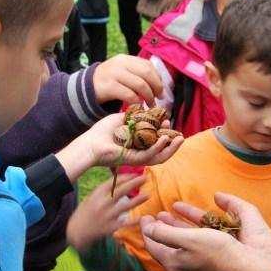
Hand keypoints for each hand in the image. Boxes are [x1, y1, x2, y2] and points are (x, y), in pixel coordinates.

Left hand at [55, 113, 182, 181]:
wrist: (89, 143)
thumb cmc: (101, 132)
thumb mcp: (121, 120)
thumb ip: (135, 116)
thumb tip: (146, 110)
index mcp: (137, 145)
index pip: (155, 142)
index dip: (164, 133)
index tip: (168, 121)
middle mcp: (138, 153)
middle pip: (161, 152)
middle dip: (173, 144)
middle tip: (181, 136)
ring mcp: (136, 158)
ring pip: (159, 157)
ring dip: (171, 149)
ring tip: (180, 139)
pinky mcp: (132, 160)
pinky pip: (148, 156)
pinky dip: (158, 148)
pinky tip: (165, 139)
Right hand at [67, 174, 148, 251]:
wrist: (75, 232)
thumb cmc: (83, 214)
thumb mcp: (90, 198)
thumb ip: (103, 192)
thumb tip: (118, 182)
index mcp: (96, 194)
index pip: (113, 182)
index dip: (126, 176)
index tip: (135, 173)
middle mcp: (102, 203)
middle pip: (121, 191)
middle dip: (134, 183)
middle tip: (145, 178)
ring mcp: (107, 216)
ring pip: (125, 206)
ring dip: (138, 200)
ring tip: (148, 194)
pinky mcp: (110, 228)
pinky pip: (125, 223)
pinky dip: (134, 221)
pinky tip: (142, 217)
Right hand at [92, 55, 162, 105]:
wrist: (86, 87)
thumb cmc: (109, 81)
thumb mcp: (122, 71)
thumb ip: (137, 73)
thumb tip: (158, 83)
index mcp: (126, 59)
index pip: (148, 65)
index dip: (157, 78)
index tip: (160, 90)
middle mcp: (120, 64)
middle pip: (147, 73)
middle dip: (156, 87)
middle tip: (158, 97)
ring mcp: (114, 74)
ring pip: (140, 84)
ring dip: (148, 96)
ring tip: (150, 104)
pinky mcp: (109, 87)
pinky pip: (129, 95)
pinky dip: (137, 101)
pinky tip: (138, 106)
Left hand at [140, 192, 270, 270]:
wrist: (246, 264)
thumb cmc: (215, 251)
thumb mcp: (185, 239)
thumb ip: (163, 233)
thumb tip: (146, 228)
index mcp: (173, 262)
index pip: (153, 244)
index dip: (146, 229)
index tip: (143, 216)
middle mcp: (182, 265)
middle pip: (165, 244)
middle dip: (159, 228)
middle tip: (153, 215)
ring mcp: (196, 263)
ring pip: (180, 242)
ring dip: (173, 226)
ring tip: (167, 213)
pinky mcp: (209, 258)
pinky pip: (193, 241)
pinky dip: (188, 229)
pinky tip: (191, 220)